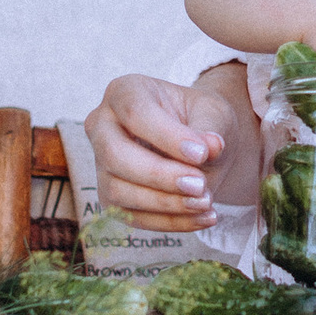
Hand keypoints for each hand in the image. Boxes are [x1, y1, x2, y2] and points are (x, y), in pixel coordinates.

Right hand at [87, 75, 232, 229]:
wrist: (198, 146)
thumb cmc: (201, 120)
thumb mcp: (214, 114)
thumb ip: (211, 129)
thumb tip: (211, 147)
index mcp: (124, 92)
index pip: (135, 112)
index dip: (166, 137)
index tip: (202, 154)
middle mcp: (102, 126)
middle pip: (115, 155)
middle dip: (159, 176)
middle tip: (200, 186)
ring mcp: (101, 164)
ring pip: (117, 191)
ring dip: (165, 204)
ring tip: (205, 203)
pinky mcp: (111, 198)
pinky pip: (132, 217)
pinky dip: (170, 222)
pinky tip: (203, 217)